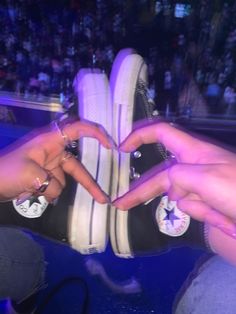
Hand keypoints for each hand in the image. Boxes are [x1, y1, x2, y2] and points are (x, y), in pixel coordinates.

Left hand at [0, 119, 111, 202]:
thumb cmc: (5, 171)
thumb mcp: (29, 176)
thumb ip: (52, 184)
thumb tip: (56, 193)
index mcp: (49, 139)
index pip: (78, 128)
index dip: (96, 133)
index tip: (110, 146)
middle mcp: (52, 149)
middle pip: (78, 163)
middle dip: (88, 180)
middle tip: (104, 196)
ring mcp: (48, 162)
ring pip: (65, 177)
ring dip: (58, 188)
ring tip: (41, 194)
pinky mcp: (44, 173)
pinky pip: (56, 183)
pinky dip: (51, 191)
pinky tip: (39, 196)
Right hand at [113, 122, 235, 237]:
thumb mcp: (207, 179)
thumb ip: (178, 176)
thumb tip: (170, 185)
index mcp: (194, 151)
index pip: (160, 133)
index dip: (138, 136)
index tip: (121, 150)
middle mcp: (195, 163)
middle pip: (160, 173)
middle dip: (141, 189)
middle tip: (120, 203)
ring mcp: (201, 182)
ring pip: (178, 193)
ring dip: (191, 205)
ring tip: (213, 211)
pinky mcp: (207, 198)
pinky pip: (192, 205)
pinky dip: (200, 211)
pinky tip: (217, 214)